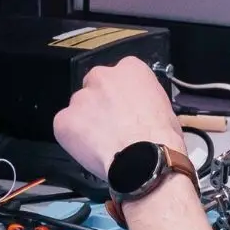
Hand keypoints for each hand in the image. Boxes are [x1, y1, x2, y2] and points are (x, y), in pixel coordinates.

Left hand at [53, 58, 186, 181]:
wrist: (144, 160)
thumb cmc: (160, 138)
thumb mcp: (164, 107)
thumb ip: (143, 100)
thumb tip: (139, 110)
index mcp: (130, 70)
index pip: (120, 74)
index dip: (121, 95)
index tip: (124, 108)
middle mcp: (102, 76)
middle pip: (95, 87)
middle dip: (100, 105)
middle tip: (113, 126)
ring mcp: (81, 97)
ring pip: (79, 108)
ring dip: (87, 122)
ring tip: (104, 143)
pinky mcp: (65, 119)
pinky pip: (65, 127)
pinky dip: (74, 139)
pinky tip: (92, 150)